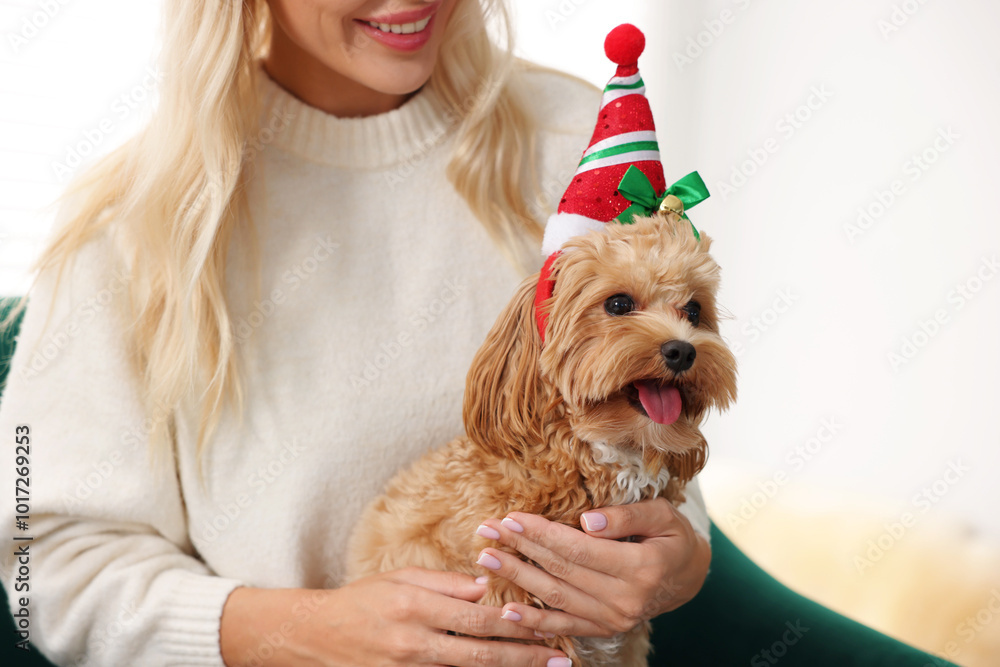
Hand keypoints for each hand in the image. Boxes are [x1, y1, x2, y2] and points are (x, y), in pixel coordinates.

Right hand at [220, 567, 571, 665]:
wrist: (317, 636)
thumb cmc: (363, 599)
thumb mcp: (402, 577)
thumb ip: (445, 582)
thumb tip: (486, 588)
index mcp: (416, 605)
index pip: (476, 617)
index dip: (514, 623)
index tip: (545, 624)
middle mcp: (414, 641)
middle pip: (480, 652)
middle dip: (523, 656)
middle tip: (559, 658)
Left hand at [474, 497, 710, 638]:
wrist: (688, 577)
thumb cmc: (672, 537)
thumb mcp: (662, 515)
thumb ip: (626, 516)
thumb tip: (587, 521)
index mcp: (641, 568)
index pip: (579, 549)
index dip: (542, 533)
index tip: (511, 517)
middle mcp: (625, 599)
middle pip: (561, 571)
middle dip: (520, 550)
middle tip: (487, 532)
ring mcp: (614, 619)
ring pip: (556, 598)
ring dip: (517, 579)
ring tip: (487, 560)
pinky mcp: (605, 629)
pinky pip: (565, 626)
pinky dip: (535, 621)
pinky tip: (507, 611)